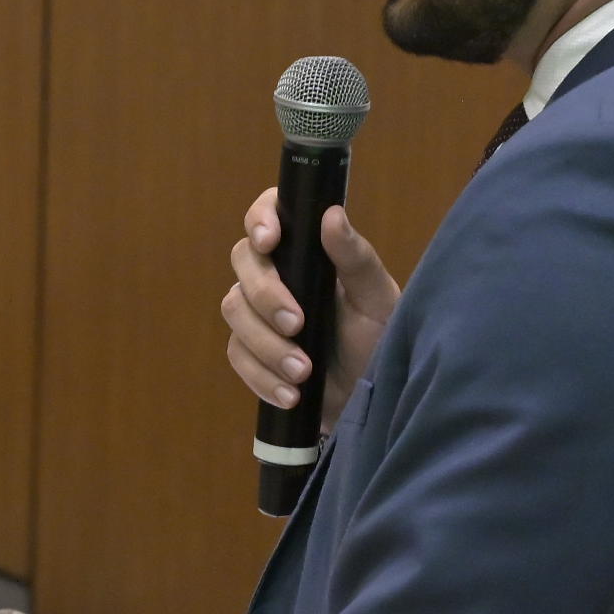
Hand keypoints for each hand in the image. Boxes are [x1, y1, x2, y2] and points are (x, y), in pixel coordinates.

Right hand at [223, 190, 399, 431]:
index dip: (260, 218)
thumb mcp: (377, 300)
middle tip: (298, 325)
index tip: (269, 241)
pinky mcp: (251, 352)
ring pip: (234, 309)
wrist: (370, 399)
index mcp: (307, 252)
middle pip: (243, 261)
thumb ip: (356, 259)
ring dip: (266, 343)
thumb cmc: (380, 340)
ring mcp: (259, 313)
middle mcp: (278, 274)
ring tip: (303, 372)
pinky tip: (290, 395)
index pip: (269, 214)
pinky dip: (262, 377)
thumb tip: (332, 214)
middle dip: (266, 295)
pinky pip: (238, 356)